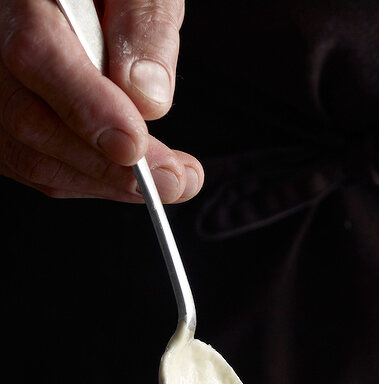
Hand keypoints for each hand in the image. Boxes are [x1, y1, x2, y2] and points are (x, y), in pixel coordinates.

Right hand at [0, 0, 201, 199]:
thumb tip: (148, 98)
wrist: (93, 2)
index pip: (36, 55)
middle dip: (107, 164)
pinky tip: (130, 177)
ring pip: (29, 154)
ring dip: (104, 182)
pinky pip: (33, 165)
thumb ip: (143, 28)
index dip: (88, 109)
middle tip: (173, 180)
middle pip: (28, 119)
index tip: (136, 146)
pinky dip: (88, 181)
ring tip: (167, 182)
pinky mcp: (4, 121)